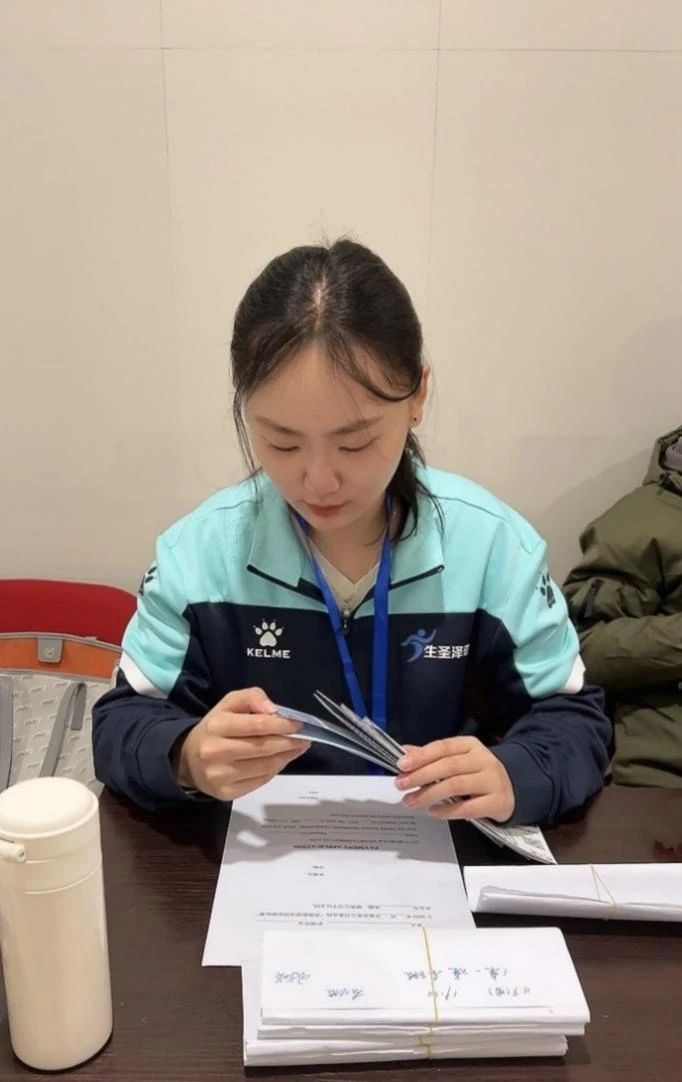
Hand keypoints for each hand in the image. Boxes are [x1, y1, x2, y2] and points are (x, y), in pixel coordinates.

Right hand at [172, 687, 309, 800]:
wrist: (189, 760)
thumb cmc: (215, 728)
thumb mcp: (228, 704)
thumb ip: (252, 697)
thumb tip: (274, 710)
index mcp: (216, 725)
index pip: (257, 725)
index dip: (282, 725)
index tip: (298, 724)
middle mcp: (215, 752)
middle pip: (263, 748)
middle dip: (289, 742)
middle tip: (304, 738)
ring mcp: (220, 775)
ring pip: (265, 767)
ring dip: (286, 757)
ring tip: (296, 749)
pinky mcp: (225, 793)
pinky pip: (260, 781)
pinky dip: (274, 770)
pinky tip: (280, 761)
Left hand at [395, 737, 514, 821]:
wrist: (512, 789)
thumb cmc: (477, 774)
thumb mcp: (457, 760)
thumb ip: (431, 757)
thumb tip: (404, 753)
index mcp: (470, 745)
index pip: (443, 747)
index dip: (421, 755)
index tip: (401, 765)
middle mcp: (483, 760)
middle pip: (448, 766)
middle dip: (421, 775)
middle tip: (401, 785)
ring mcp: (492, 781)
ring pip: (456, 785)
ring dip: (429, 794)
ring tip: (411, 801)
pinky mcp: (497, 802)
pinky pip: (469, 807)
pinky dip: (448, 810)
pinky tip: (433, 812)